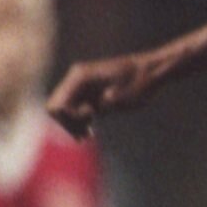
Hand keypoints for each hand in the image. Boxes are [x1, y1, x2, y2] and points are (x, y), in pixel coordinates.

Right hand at [47, 52, 169, 140]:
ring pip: (62, 108)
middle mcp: (76, 77)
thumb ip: (106, 104)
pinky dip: (77, 119)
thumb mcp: (126, 97)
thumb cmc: (141, 84)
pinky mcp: (87, 90)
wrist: (151, 71)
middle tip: (86, 135)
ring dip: (72, 123)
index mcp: (81, 77)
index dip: (70, 119)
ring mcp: (80, 83)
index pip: (57, 106)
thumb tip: (90, 109)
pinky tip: (89, 131)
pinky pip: (72, 107)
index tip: (91, 118)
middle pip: (55, 108)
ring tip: (88, 135)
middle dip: (68, 124)